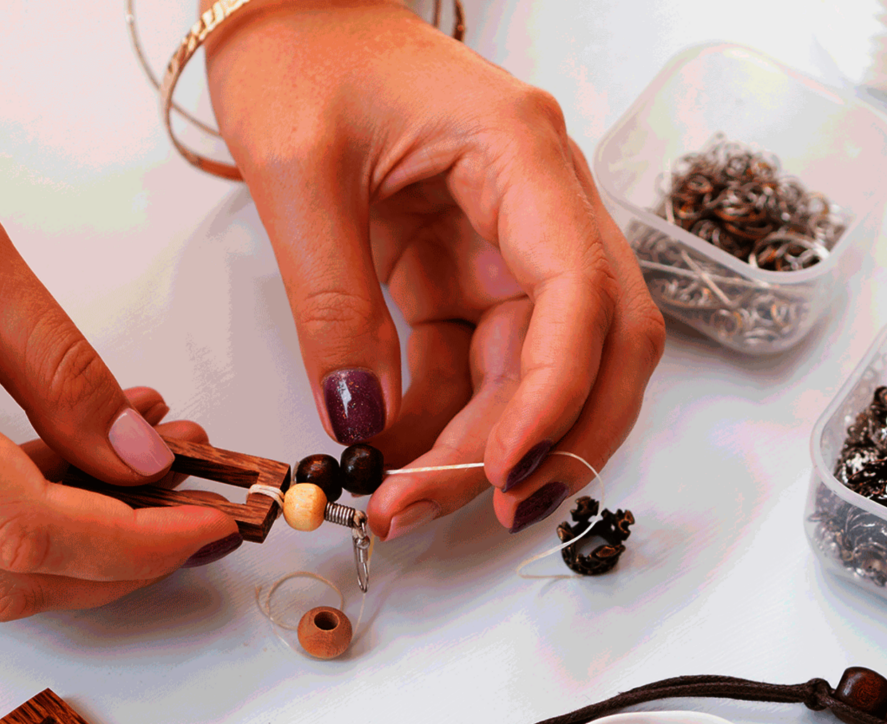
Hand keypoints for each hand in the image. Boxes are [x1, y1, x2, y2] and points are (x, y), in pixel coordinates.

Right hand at [0, 75, 241, 619]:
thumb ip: (60, 368)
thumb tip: (138, 455)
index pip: (27, 531)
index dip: (133, 544)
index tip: (202, 521)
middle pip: (5, 581)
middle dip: (118, 561)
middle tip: (188, 507)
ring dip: (73, 544)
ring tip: (139, 462)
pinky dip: (14, 522)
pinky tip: (65, 459)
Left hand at [203, 0, 663, 538]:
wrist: (289, 11)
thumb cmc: (302, 54)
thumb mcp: (298, 175)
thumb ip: (335, 307)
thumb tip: (362, 425)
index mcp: (519, 155)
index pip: (580, 294)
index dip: (557, 395)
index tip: (505, 472)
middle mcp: (538, 203)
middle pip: (597, 348)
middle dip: (545, 442)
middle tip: (470, 512)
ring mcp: (509, 242)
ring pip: (539, 372)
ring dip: (488, 448)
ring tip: (406, 500)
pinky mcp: (467, 272)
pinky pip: (477, 367)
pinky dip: (445, 422)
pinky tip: (394, 453)